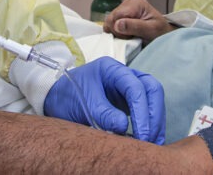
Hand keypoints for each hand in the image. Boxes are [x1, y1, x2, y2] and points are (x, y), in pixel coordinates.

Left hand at [43, 57, 163, 143]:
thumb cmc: (68, 96)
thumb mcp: (83, 104)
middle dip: (153, 116)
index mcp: (112, 69)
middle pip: (152, 90)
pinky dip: (150, 124)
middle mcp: (125, 75)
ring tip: (153, 144)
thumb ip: (103, 114)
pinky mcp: (129, 101)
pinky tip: (150, 140)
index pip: (136, 87)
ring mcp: (128, 87)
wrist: (57, 98)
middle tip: (149, 140)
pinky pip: (146, 110)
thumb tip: (123, 126)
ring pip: (153, 99)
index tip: (142, 134)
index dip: (142, 112)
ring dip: (155, 122)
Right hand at [103, 0, 173, 42]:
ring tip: (130, 35)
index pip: (116, 15)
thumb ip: (135, 26)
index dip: (119, 29)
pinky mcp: (122, 14)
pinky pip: (111, 23)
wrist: (164, 34)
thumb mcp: (151, 30)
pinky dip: (116, 31)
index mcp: (137, 3)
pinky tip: (126, 34)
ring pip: (110, 21)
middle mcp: (129, 2)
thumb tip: (117, 24)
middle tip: (131, 37)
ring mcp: (124, 8)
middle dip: (118, 31)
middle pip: (111, 18)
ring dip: (117, 32)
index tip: (130, 37)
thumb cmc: (160, 32)